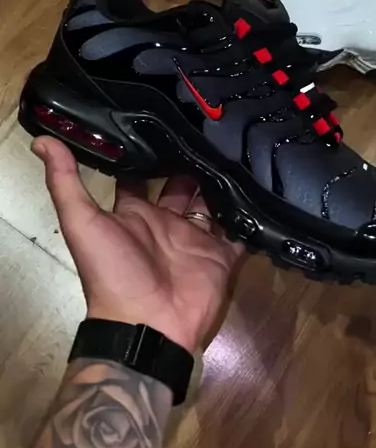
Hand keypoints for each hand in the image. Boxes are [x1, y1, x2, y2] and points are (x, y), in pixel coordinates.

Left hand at [32, 137, 244, 353]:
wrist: (148, 326)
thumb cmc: (113, 273)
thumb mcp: (82, 224)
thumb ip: (65, 183)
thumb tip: (42, 140)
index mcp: (134, 214)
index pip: (141, 176)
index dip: (150, 152)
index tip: (166, 120)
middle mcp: (165, 222)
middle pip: (182, 184)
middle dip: (194, 161)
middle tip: (211, 128)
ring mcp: (195, 239)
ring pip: (212, 203)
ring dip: (222, 182)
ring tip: (239, 149)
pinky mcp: (221, 256)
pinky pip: (239, 232)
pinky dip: (250, 215)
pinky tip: (261, 187)